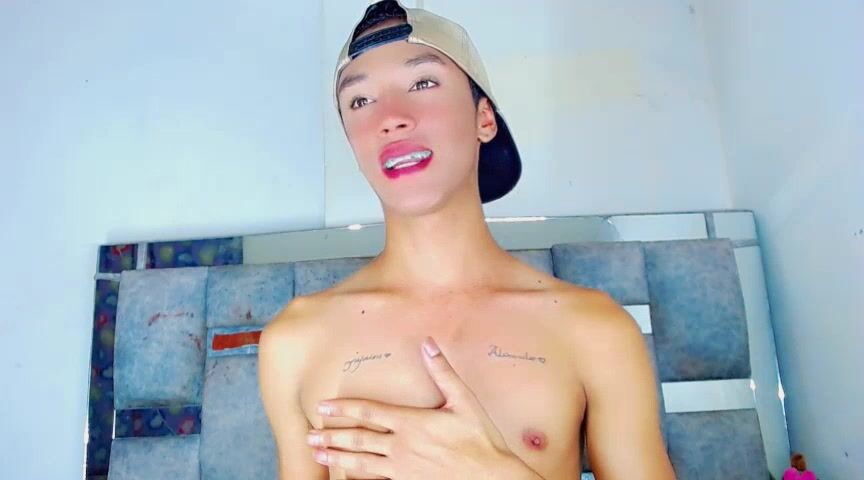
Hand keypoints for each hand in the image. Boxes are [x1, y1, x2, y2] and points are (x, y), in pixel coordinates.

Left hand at [307, 337, 540, 478]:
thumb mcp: (465, 401)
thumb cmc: (481, 440)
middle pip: (358, 439)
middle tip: (308, 435)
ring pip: (361, 463)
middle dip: (331, 436)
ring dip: (337, 458)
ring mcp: (402, 469)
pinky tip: (346, 477)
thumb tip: (428, 343)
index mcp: (412, 423)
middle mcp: (402, 447)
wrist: (491, 477)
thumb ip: (443, 372)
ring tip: (318, 455)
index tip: (323, 406)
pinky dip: (358, 478)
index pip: (369, 412)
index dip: (343, 408)